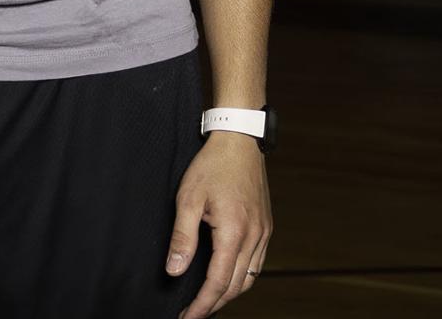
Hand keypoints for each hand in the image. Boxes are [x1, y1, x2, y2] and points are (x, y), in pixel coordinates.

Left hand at [166, 130, 271, 316]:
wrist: (239, 140)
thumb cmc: (212, 165)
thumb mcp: (188, 198)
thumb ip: (183, 237)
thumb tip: (174, 270)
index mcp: (235, 232)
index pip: (217, 282)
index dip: (202, 304)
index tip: (187, 317)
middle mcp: (254, 237)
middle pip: (236, 286)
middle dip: (214, 304)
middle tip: (193, 313)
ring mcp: (264, 232)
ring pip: (250, 278)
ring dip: (229, 293)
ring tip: (208, 300)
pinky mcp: (266, 226)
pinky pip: (257, 263)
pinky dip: (242, 277)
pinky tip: (228, 276)